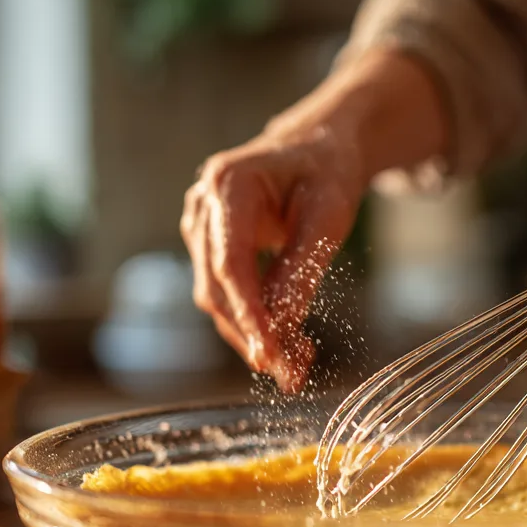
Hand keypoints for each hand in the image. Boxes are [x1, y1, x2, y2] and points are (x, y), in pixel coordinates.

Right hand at [181, 124, 364, 392]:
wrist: (316, 151)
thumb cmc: (325, 175)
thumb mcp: (327, 218)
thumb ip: (301, 271)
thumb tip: (282, 329)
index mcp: (228, 184)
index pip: (230, 262)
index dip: (248, 313)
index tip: (270, 353)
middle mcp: (202, 206)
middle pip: (216, 288)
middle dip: (254, 335)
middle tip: (294, 374)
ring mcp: (200, 228)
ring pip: (217, 300)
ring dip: (255, 336)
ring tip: (299, 364)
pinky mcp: (209, 248)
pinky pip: (226, 295)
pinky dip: (255, 322)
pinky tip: (288, 343)